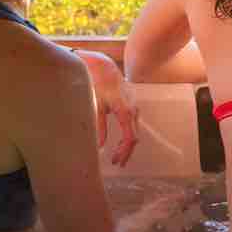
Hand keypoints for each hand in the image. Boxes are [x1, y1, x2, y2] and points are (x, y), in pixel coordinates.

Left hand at [74, 49, 137, 166]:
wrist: (105, 69)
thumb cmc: (99, 86)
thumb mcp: (96, 106)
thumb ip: (99, 126)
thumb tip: (99, 145)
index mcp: (125, 111)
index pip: (130, 137)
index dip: (124, 151)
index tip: (116, 160)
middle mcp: (133, 110)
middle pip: (134, 137)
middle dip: (126, 152)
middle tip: (116, 163)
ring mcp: (135, 108)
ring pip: (135, 131)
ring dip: (127, 145)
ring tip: (117, 156)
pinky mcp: (132, 107)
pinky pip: (133, 125)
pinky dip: (127, 136)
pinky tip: (120, 143)